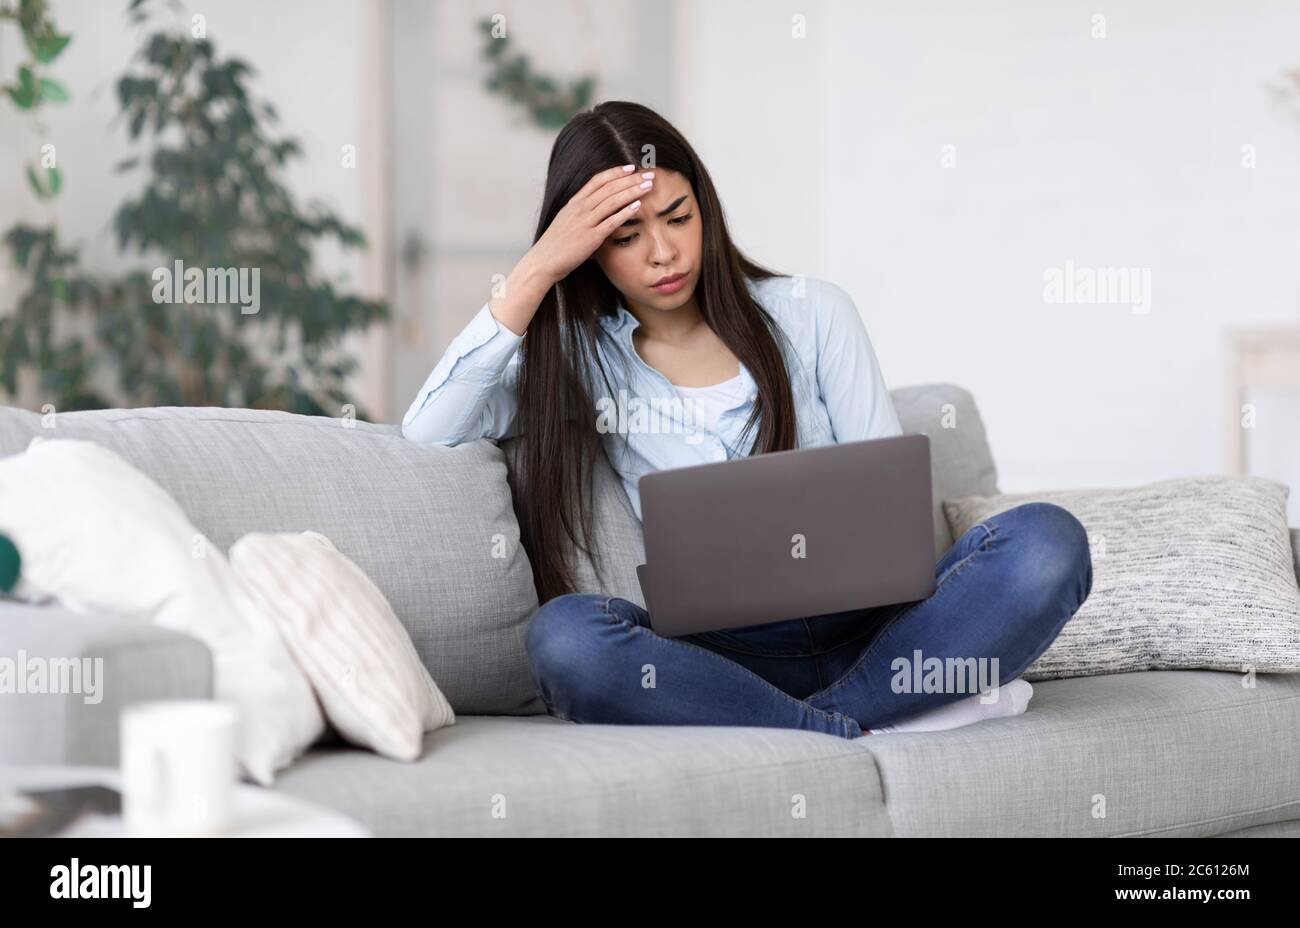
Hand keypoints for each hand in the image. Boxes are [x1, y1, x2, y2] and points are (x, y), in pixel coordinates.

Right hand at [526, 164, 652, 284]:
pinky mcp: (591, 237)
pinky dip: (625, 212)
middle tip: (648, 175)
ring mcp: (585, 222)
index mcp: (574, 203)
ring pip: (612, 201)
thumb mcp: (567, 223)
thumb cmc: (556, 246)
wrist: (543, 262)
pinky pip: (611, 221)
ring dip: (632, 191)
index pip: (597, 180)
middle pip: (609, 187)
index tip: (631, 168)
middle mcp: (580, 208)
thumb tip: (599, 218)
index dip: (616, 172)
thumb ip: (583, 217)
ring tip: (648, 186)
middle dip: (631, 179)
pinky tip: (638, 205)